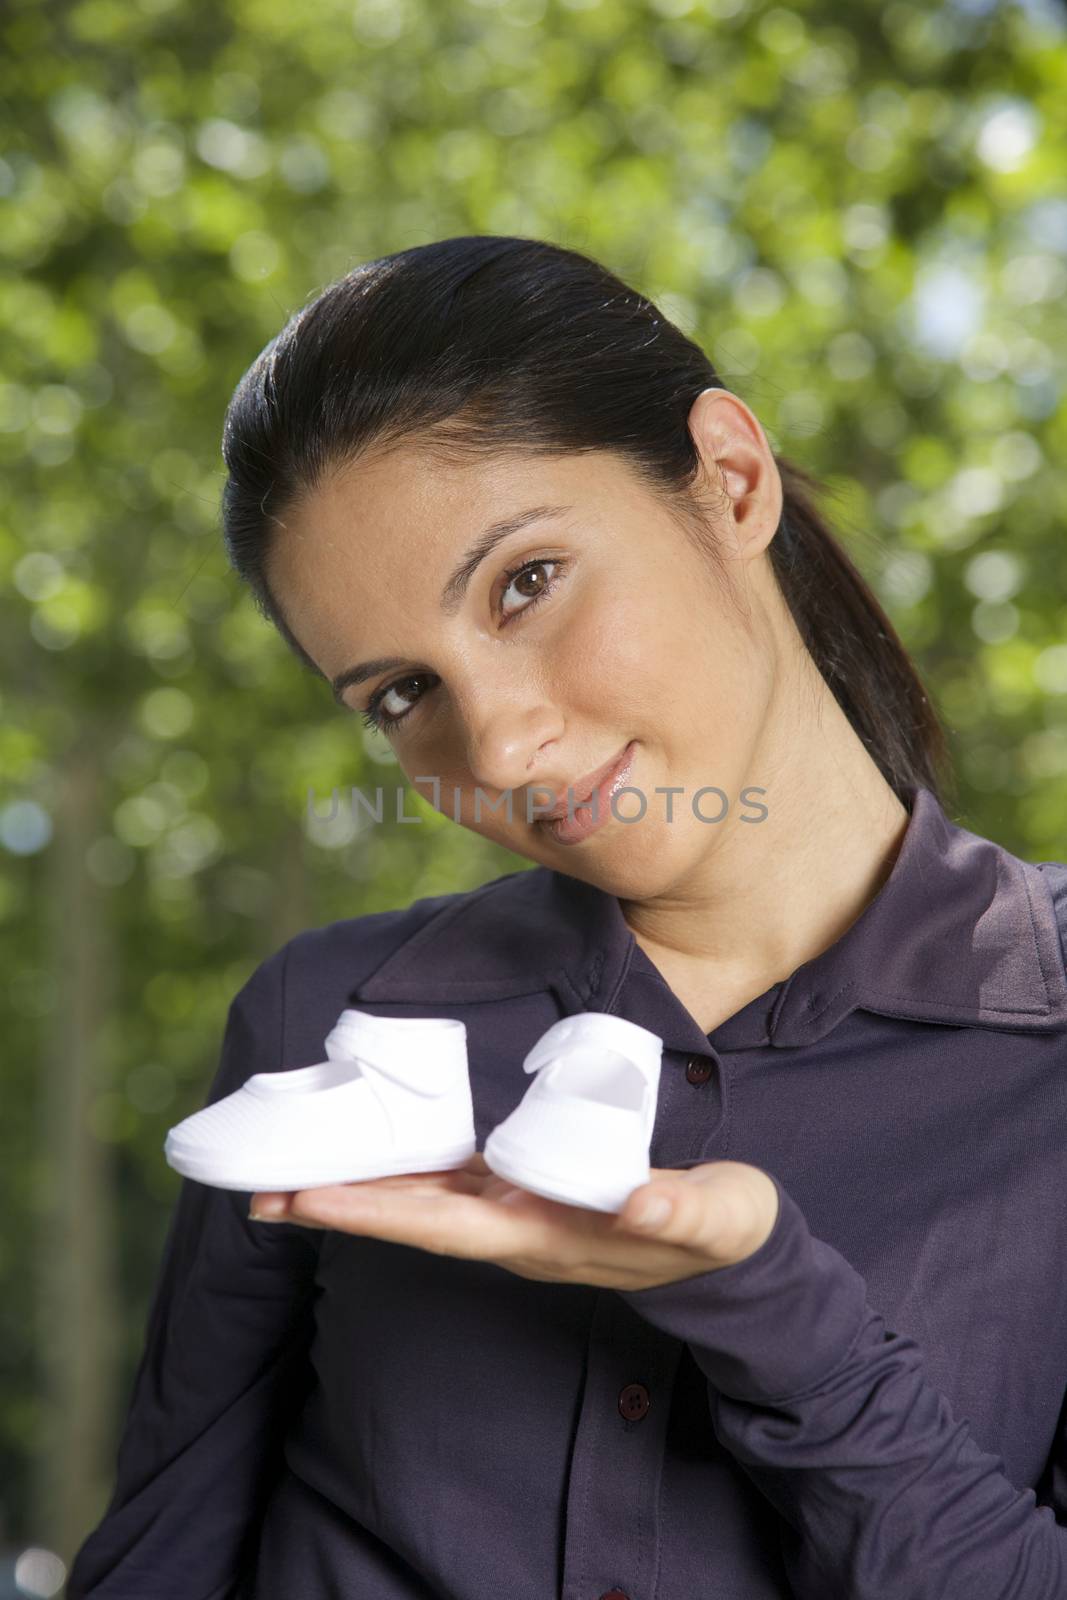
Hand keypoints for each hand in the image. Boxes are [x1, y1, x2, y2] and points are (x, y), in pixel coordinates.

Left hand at [249, 1155, 779, 1291]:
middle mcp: (518, 1230)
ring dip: (357, 1190)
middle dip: (339, 1207)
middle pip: (412, 1219)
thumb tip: (637, 1202)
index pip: (445, 1228)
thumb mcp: (718, 1219)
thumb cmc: (724, 1233)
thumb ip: (678, 1210)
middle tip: (260, 1194)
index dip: (377, 1214)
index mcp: (549, 1237)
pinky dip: (402, 1168)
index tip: (310, 1201)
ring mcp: (518, 1213)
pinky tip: (371, 1148)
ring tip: (288, 1177)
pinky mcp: (527, 1189)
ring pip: (422, 1200)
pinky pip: (449, 1179)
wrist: (734, 1252)